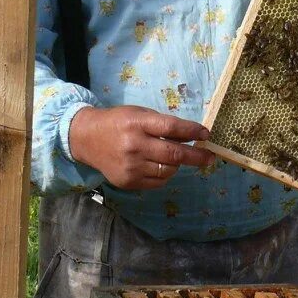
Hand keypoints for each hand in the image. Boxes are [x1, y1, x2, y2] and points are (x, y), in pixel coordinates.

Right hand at [68, 105, 213, 190]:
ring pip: (168, 171)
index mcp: (137, 123)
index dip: (192, 132)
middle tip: (210, 157)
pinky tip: (160, 166)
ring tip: (175, 158)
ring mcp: (130, 166)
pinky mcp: (128, 182)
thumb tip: (194, 135)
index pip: (171, 128)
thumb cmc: (119, 123)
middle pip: (173, 154)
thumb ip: (163, 124)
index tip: (206, 135)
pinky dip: (165, 175)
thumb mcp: (140, 115)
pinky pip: (157, 182)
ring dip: (178, 165)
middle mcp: (134, 145)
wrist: (87, 139)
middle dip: (196, 156)